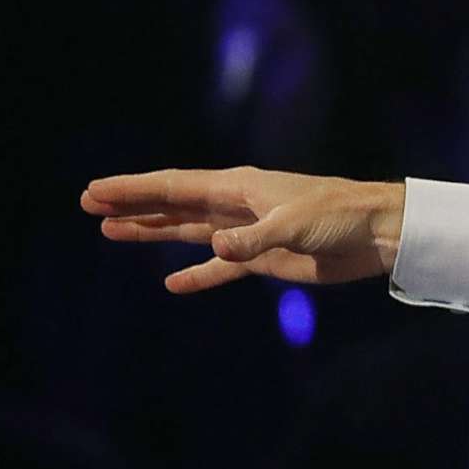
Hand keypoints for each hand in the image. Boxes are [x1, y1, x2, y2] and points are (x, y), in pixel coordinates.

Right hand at [81, 168, 406, 294]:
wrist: (379, 234)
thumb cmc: (340, 216)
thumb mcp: (295, 225)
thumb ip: (253, 239)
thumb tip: (218, 249)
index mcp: (240, 187)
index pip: (174, 186)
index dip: (133, 189)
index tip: (95, 192)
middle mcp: (238, 205)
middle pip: (173, 204)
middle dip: (132, 205)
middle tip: (89, 206)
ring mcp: (249, 232)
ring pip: (190, 231)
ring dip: (154, 231)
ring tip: (112, 232)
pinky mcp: (265, 258)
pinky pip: (222, 266)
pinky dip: (199, 274)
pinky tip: (173, 283)